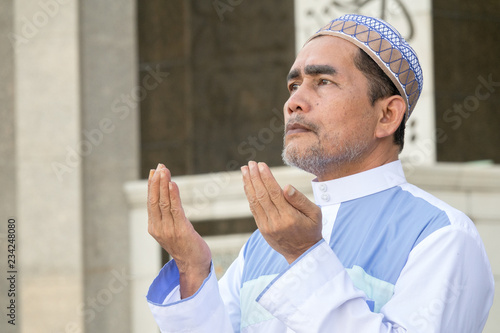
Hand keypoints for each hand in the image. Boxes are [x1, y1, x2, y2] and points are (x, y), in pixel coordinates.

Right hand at [147, 164, 210, 298]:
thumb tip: (166, 197)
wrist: (194, 265)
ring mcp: (169, 230)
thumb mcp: (171, 230)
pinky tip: (172, 184)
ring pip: (164, 202)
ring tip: (165, 170)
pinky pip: (175, 209)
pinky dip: (173, 195)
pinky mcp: (181, 230)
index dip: (152, 185)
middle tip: (160, 166)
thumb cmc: (185, 246)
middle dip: (156, 181)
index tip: (154, 170)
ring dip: (164, 184)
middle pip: (155, 200)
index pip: (150, 202)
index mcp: (154, 227)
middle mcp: (158, 228)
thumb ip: (167, 216)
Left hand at [242, 161, 321, 262]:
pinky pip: (254, 209)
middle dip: (254, 177)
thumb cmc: (312, 230)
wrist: (303, 254)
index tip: (261, 165)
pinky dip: (249, 195)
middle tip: (249, 164)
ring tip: (244, 170)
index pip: (274, 192)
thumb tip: (286, 186)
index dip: (266, 177)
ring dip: (248, 184)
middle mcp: (276, 221)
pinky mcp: (262, 229)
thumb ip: (300, 199)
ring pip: (254, 202)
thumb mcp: (315, 214)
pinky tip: (248, 185)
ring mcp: (267, 226)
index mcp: (289, 216)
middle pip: (261, 195)